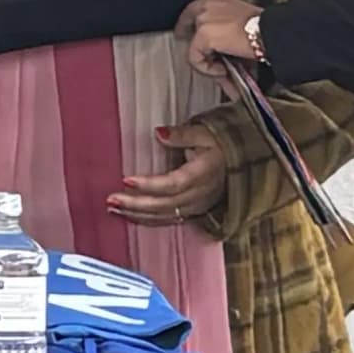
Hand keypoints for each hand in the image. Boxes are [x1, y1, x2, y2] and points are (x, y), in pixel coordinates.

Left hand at [108, 119, 232, 227]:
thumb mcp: (205, 133)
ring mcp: (197, 206)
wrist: (242, 164)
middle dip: (136, 204)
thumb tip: (159, 133)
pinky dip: (147, 220)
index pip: (173, 184)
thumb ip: (182, 134)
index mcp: (203, 174)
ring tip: (112, 209)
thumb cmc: (222, 145)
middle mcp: (200, 195)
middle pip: (165, 205)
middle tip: (111, 199)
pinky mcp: (193, 212)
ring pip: (164, 216)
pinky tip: (128, 216)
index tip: (126, 179)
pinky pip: (168, 220)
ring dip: (137, 215)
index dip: (150, 185)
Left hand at [177, 0, 264, 80]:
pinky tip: (223, 71)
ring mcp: (204, 19)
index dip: (187, 26)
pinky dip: (208, 69)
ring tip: (224, 72)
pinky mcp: (204, 35)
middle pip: (187, 25)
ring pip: (193, 47)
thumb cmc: (266, 30)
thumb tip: (225, 60)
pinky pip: (195, 59)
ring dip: (207, 64)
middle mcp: (209, 6)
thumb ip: (228, 40)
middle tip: (203, 60)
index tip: (185, 36)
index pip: (195, 10)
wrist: (272, 32)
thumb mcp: (244, 29)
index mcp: (220, 1)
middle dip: (195, 45)